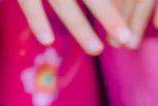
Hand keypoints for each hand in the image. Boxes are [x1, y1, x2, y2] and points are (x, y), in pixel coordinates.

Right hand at [17, 0, 157, 54]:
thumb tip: (115, 1)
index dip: (115, 4)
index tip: (128, 27)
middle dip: (107, 15)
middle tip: (125, 38)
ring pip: (62, 1)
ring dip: (80, 26)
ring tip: (97, 49)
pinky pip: (28, 2)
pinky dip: (37, 20)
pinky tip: (48, 40)